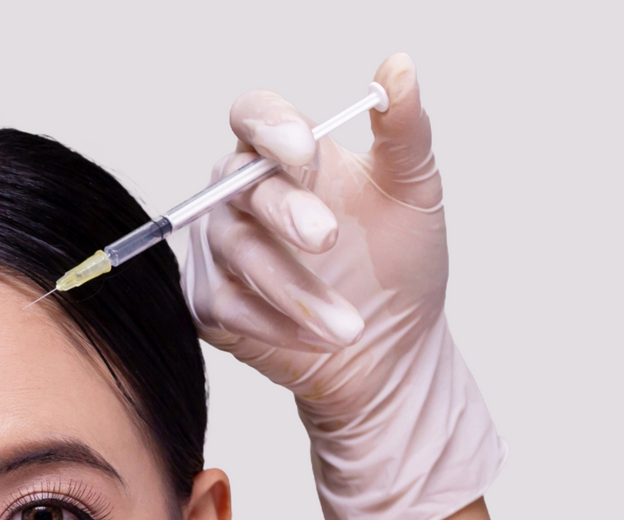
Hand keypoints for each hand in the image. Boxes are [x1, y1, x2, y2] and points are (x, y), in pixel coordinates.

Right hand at [180, 53, 503, 519]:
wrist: (390, 348)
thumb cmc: (399, 264)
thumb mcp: (413, 190)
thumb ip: (405, 129)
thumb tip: (399, 67)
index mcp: (287, 155)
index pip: (253, 115)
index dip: (270, 128)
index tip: (306, 152)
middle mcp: (244, 195)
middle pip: (238, 186)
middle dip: (285, 213)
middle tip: (328, 239)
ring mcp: (220, 249)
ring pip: (236, 253)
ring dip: (294, 289)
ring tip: (348, 326)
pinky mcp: (210, 302)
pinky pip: (228, 305)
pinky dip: (275, 324)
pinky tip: (319, 338)